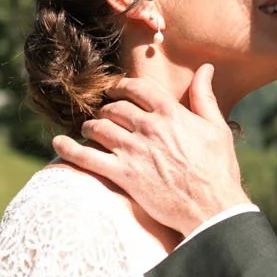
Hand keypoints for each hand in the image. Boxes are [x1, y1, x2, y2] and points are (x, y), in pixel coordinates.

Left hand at [52, 65, 247, 236]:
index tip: (113, 89)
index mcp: (170, 112)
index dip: (120, 86)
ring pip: (98, 127)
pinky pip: (87, 158)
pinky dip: (68, 149)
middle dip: (105, 109)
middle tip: (101, 114)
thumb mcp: (216, 128)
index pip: (136, 88)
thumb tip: (205, 68)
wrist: (212, 208)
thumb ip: (204, 97)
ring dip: (90, 126)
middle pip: (114, 108)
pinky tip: (57, 144)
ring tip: (87, 130)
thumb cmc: (218, 170)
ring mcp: (133, 150)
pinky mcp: (123, 174)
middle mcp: (148, 127)